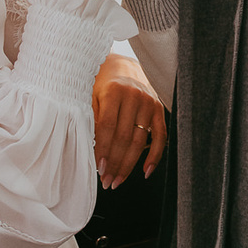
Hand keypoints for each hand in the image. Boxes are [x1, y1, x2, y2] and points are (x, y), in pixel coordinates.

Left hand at [92, 54, 165, 186]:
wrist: (122, 67)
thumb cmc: (101, 84)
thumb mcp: (90, 94)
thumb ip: (90, 118)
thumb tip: (87, 149)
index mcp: (114, 91)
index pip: (108, 127)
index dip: (103, 149)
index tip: (98, 168)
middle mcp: (134, 96)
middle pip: (124, 137)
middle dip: (115, 162)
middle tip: (106, 181)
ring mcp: (149, 103)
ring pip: (140, 141)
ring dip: (128, 165)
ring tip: (117, 180)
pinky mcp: (159, 109)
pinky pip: (160, 137)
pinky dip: (154, 156)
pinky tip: (145, 172)